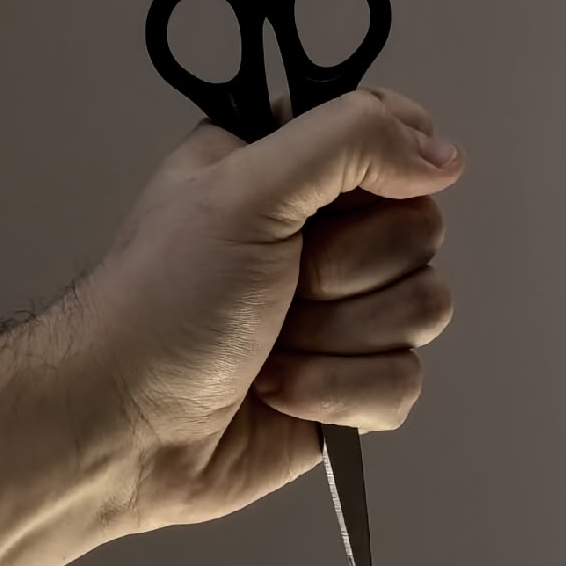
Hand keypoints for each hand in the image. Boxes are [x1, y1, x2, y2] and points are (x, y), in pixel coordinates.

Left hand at [56, 85, 464, 534]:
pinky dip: (339, 393)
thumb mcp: (242, 191)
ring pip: (422, 309)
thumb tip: (442, 153)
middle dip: (347, 272)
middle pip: (420, 231)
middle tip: (281, 285)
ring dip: (338, 337)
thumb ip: (347, 142)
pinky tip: (280, 394)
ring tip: (269, 345)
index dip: (388, 170)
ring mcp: (339, 314)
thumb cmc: (158, 305)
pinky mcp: (348, 388)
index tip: (341, 202)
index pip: (392, 137)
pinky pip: (403, 382)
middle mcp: (319, 234)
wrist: (122, 428)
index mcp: (286, 166)